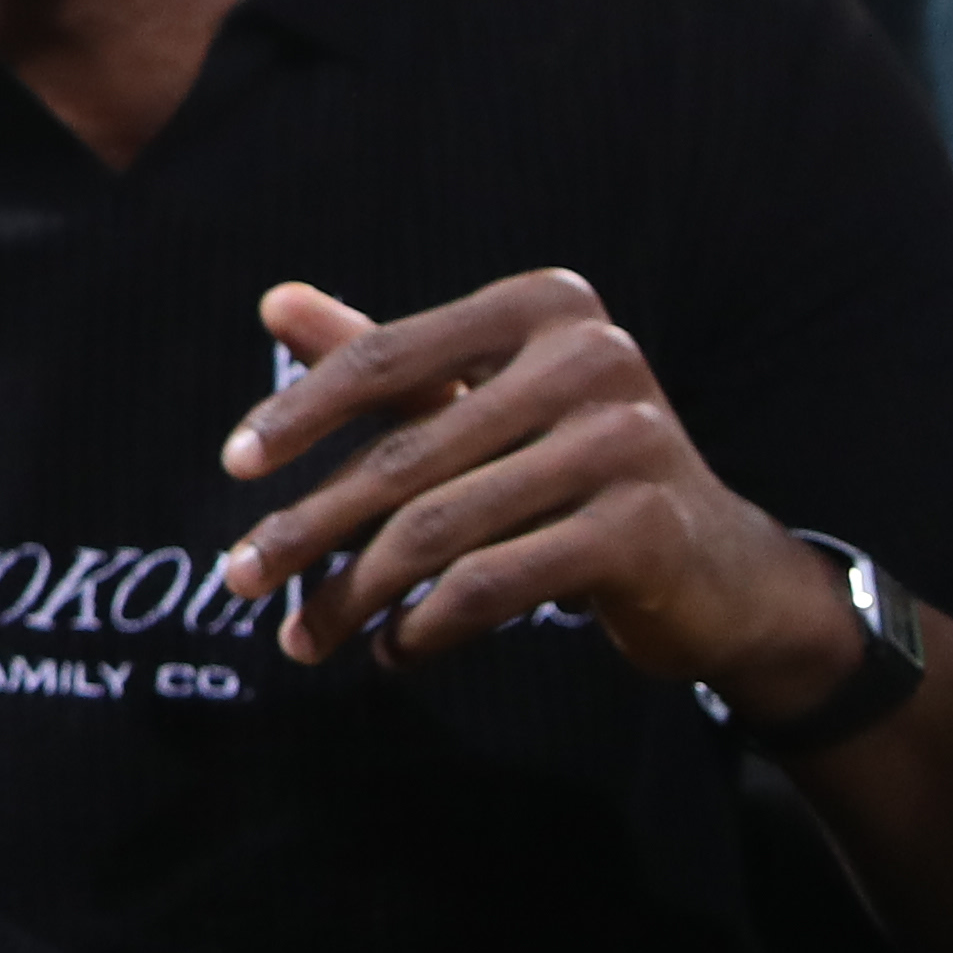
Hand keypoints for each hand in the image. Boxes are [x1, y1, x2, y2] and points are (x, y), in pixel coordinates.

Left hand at [215, 273, 873, 704]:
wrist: (719, 569)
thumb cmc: (572, 470)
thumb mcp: (477, 402)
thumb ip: (381, 359)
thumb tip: (275, 301)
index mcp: (545, 306)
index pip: (386, 359)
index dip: (299, 413)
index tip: (232, 468)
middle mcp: (593, 357)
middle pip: (404, 456)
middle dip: (310, 527)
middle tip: (240, 577)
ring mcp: (626, 440)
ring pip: (438, 530)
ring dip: (355, 595)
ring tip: (306, 638)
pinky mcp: (643, 529)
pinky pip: (492, 585)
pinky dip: (426, 626)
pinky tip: (394, 650)